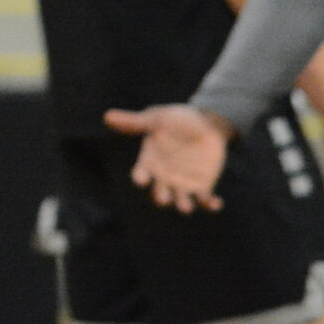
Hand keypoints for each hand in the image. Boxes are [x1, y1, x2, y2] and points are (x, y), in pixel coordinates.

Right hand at [104, 104, 232, 212]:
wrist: (204, 123)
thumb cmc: (176, 120)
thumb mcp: (156, 118)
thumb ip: (135, 122)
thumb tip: (107, 116)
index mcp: (149, 163)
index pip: (141, 174)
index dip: (140, 178)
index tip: (140, 179)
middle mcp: (163, 178)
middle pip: (159, 194)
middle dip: (161, 197)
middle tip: (163, 197)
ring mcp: (183, 184)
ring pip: (181, 201)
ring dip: (183, 206)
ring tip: (186, 207)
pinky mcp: (202, 186)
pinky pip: (205, 200)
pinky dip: (211, 205)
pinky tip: (217, 204)